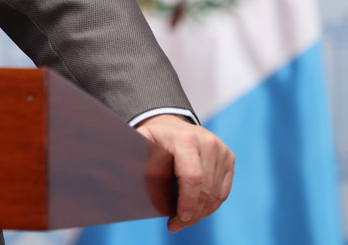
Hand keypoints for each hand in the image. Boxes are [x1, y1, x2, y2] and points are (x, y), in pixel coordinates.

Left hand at [135, 114, 233, 231]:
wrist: (171, 123)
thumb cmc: (153, 137)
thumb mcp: (141, 142)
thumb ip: (135, 158)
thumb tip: (119, 180)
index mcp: (185, 140)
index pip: (192, 178)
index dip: (187, 202)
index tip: (178, 219)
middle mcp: (207, 143)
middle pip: (205, 190)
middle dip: (192, 213)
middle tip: (176, 225)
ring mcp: (221, 150)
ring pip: (216, 194)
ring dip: (201, 212)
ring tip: (183, 220)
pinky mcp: (228, 158)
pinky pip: (223, 191)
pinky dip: (211, 205)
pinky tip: (197, 211)